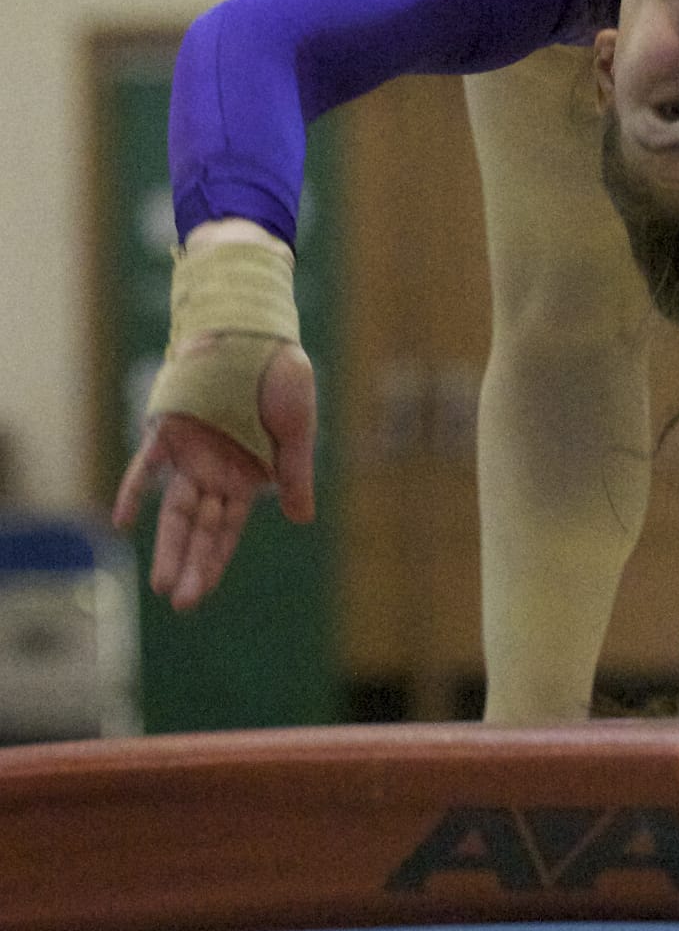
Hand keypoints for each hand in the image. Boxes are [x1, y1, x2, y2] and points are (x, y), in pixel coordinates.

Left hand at [113, 343, 316, 608]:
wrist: (253, 329)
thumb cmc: (283, 376)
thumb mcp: (298, 427)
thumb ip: (297, 472)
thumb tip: (303, 519)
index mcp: (248, 476)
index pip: (224, 531)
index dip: (212, 562)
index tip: (198, 593)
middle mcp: (214, 472)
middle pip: (198, 529)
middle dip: (191, 565)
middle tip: (181, 601)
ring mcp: (189, 453)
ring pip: (174, 509)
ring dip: (169, 544)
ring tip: (160, 582)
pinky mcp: (167, 429)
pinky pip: (146, 467)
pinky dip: (134, 491)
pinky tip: (124, 521)